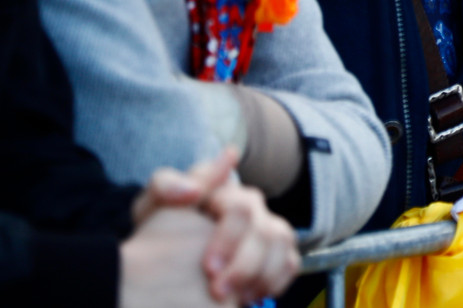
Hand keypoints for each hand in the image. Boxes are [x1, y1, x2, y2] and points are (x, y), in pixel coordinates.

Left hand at [131, 149, 299, 302]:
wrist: (165, 255)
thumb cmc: (159, 226)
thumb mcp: (152, 206)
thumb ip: (166, 186)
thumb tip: (193, 189)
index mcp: (224, 191)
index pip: (242, 207)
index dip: (230, 238)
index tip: (207, 267)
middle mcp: (251, 206)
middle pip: (266, 229)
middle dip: (245, 264)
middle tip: (219, 290)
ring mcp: (266, 227)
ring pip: (282, 242)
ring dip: (261, 274)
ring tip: (236, 299)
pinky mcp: (275, 251)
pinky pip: (289, 261)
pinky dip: (274, 280)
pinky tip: (249, 297)